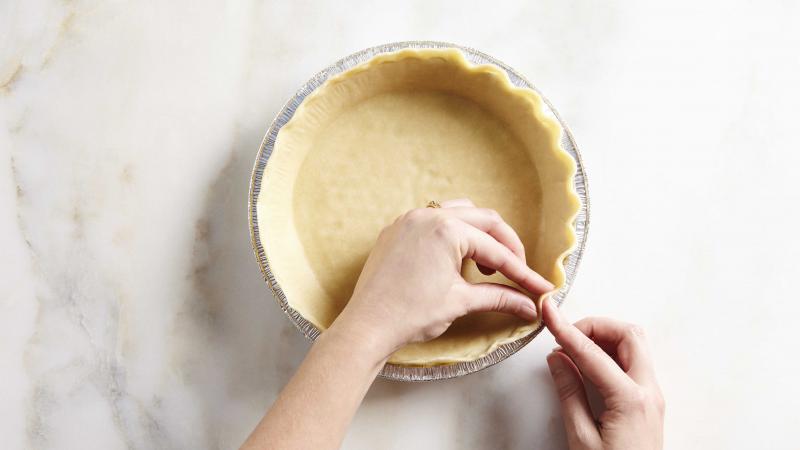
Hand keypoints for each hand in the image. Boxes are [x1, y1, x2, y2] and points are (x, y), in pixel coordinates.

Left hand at [330, 199, 554, 359]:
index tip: (538, 286)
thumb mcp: (461, 303)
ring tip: (485, 266)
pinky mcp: (395, 230)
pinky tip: (456, 259)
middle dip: (504, 246)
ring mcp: (408, 220)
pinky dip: (452, 234)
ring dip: (478, 234)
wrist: (367, 326)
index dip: (520, 271)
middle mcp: (427, 215)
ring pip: (458, 213)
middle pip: (483, 220)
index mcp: (446, 229)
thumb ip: (499, 297)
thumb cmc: (410, 314)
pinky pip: (432, 221)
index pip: (495, 249)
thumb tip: (529, 305)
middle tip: (516, 272)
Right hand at [542, 299, 664, 449]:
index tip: (549, 313)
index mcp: (630, 399)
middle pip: (628, 334)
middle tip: (566, 335)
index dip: (566, 330)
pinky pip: (633, 362)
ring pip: (634, 345)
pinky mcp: (649, 402)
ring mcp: (653, 395)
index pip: (592, 352)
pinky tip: (587, 364)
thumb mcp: (581, 438)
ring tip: (573, 349)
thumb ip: (569, 392)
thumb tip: (558, 359)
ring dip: (604, 338)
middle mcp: (649, 391)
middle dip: (595, 325)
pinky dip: (610, 353)